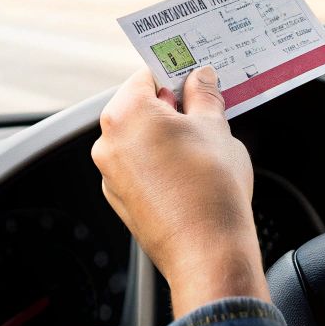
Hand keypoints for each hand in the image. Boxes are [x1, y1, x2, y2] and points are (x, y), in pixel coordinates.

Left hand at [92, 66, 267, 316]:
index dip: (175, 73)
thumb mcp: (215, 127)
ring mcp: (111, 175)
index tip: (194, 76)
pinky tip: (191, 173)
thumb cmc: (209, 190)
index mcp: (125, 114)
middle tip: (206, 112)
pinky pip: (140, 168)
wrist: (207, 252)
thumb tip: (201, 79)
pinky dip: (160, 164)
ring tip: (203, 147)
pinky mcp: (121, 200)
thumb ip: (204, 95)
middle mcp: (109, 143)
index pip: (147, 76)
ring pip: (140, 140)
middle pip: (140, 107)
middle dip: (172, 107)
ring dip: (167, 136)